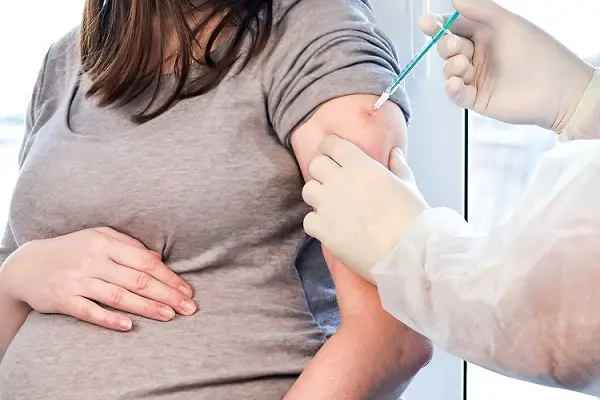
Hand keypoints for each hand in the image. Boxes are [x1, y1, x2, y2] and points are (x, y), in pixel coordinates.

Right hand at [0, 227, 195, 330]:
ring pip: (118, 295)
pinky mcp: (63, 299)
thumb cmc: (72, 250)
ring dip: (147, 307)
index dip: (169, 277)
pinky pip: (89, 311)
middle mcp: (93, 260)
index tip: (187, 290)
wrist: (26, 265)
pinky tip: (129, 326)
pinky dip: (109, 318)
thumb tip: (158, 257)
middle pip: (137, 279)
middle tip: (188, 307)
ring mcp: (78, 280)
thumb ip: (128, 245)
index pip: (145, 261)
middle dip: (167, 294)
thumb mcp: (98, 237)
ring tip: (169, 316)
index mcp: (105, 242)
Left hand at [302, 136, 428, 281]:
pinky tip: (330, 228)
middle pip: (315, 164)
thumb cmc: (412, 218)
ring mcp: (328, 204)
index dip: (331, 148)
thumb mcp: (408, 186)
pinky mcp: (322, 228)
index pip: (332, 145)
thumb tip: (394, 153)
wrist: (407, 252)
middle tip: (331, 182)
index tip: (334, 156)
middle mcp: (339, 180)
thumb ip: (398, 167)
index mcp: (360, 165)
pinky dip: (317, 223)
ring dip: (317, 196)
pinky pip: (308, 219)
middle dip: (322, 171)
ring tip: (330, 205)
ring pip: (308, 190)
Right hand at [422, 0, 594, 131]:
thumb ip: (479, 10)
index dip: (438, 25)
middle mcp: (480, 56)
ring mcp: (477, 78)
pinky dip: (452, 89)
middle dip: (446, 46)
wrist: (556, 91)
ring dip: (451, 67)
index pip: (454, 27)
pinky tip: (456, 84)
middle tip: (455, 47)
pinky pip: (455, 94)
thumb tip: (454, 0)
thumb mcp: (507, 23)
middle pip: (448, 49)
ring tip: (465, 67)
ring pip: (449, 71)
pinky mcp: (476, 99)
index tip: (427, 23)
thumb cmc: (539, 54)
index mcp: (486, 35)